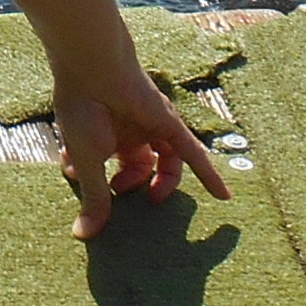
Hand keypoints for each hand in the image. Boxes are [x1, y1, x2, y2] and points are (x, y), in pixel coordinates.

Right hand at [51, 63, 228, 235]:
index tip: (93, 197)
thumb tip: (83, 234)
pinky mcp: (170, 124)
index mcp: (104, 136)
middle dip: (131, 183)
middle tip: (118, 191)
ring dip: (165, 182)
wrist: (93, 71)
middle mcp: (130, 131)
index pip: (111, 166)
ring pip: (168, 160)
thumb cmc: (82, 112)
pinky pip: (194, 153)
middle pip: (141, 165)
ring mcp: (152, 127)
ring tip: (157, 199)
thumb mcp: (87, 162)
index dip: (105, 186)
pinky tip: (223, 196)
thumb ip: (94, 197)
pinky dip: (209, 174)